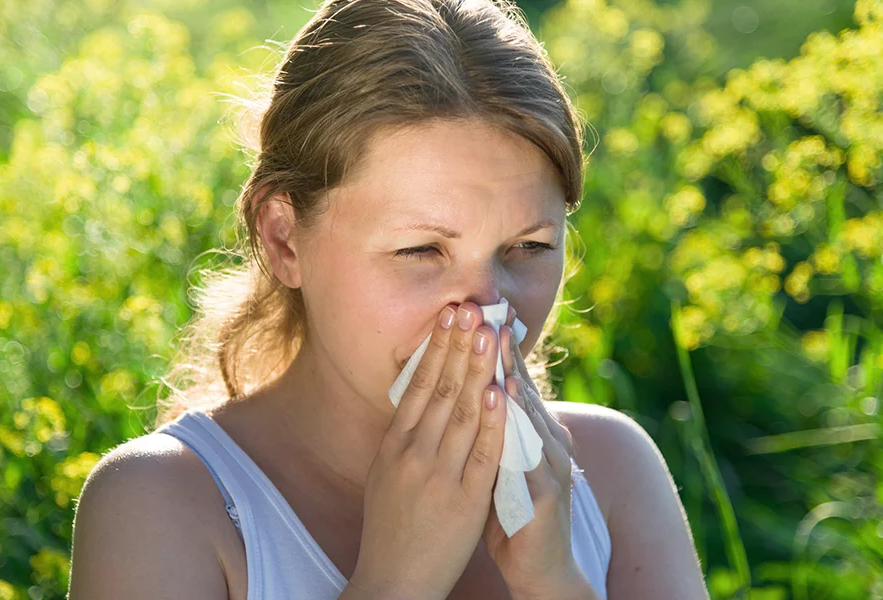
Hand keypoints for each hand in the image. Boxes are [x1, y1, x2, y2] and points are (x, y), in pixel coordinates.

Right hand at [348, 302, 507, 599]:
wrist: (393, 581)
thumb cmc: (391, 529)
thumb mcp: (386, 475)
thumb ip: (404, 438)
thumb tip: (416, 399)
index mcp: (394, 446)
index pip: (418, 386)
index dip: (436, 348)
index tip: (449, 316)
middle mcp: (413, 454)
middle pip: (439, 390)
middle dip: (457, 346)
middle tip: (469, 308)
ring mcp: (438, 476)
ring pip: (460, 412)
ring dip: (476, 369)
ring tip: (486, 333)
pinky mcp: (463, 500)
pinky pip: (480, 454)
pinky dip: (489, 421)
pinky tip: (496, 391)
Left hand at [481, 306, 593, 597]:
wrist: (539, 570)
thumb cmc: (512, 515)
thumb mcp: (495, 465)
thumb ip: (486, 431)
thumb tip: (464, 392)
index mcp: (532, 434)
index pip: (511, 382)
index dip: (493, 349)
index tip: (474, 314)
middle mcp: (548, 442)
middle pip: (523, 388)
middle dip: (501, 350)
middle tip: (485, 312)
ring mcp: (552, 465)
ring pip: (528, 413)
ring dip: (511, 374)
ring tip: (494, 341)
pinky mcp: (548, 493)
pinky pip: (529, 453)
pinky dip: (515, 424)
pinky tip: (505, 399)